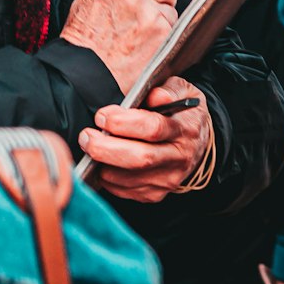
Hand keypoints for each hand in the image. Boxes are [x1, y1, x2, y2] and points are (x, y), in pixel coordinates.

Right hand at [60, 0, 176, 94]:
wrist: (84, 76)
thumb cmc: (83, 42)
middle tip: (143, 10)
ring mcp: (148, 14)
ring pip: (172, 6)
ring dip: (161, 16)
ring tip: (139, 31)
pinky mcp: (161, 34)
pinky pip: (174, 26)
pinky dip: (164, 34)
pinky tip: (145, 43)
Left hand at [78, 76, 211, 202]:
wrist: (196, 142)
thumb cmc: (181, 112)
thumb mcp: (182, 90)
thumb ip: (167, 89)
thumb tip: (154, 95)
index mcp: (184, 129)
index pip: (153, 128)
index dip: (122, 123)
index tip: (102, 116)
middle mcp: (178, 157)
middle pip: (139, 159)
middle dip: (105, 148)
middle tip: (86, 136)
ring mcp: (168, 179)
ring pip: (128, 178)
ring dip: (102, 164)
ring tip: (90, 146)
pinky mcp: (156, 194)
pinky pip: (124, 190)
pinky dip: (107, 177)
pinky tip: (101, 162)